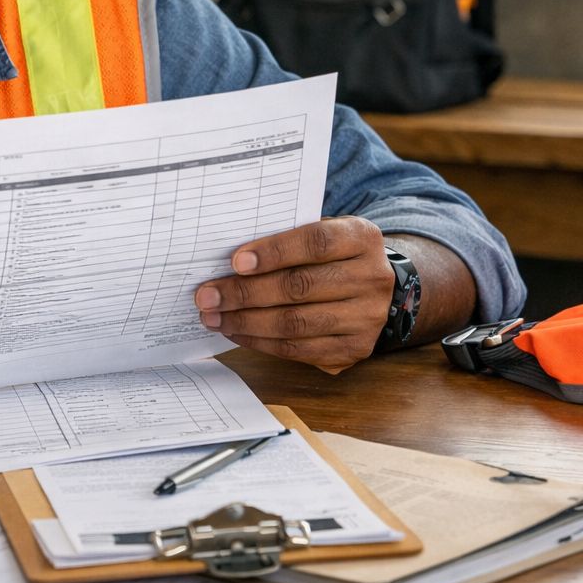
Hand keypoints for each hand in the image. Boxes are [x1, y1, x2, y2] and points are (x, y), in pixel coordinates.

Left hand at [194, 217, 392, 373]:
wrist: (376, 288)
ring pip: (296, 323)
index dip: (273, 252)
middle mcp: (371, 278)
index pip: (316, 243)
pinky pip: (299, 349)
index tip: (235, 262)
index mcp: (361, 238)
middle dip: (245, 293)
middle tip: (206, 296)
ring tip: (214, 317)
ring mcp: (367, 318)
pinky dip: (261, 342)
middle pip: (299, 287)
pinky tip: (236, 332)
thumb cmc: (332, 255)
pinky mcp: (356, 349)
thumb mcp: (320, 232)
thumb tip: (230, 260)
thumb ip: (285, 239)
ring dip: (246, 322)